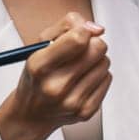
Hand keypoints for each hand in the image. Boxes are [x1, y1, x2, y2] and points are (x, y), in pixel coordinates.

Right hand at [0, 12, 110, 139]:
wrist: (31, 114)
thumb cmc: (37, 76)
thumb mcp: (40, 44)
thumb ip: (67, 25)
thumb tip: (97, 29)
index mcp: (39, 66)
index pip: (78, 40)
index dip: (84, 31)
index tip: (81, 32)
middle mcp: (55, 86)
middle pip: (97, 49)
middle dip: (92, 43)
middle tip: (82, 49)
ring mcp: (72, 102)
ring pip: (105, 63)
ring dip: (96, 60)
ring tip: (80, 66)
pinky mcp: (86, 112)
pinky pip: (107, 79)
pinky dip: (98, 76)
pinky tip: (83, 80)